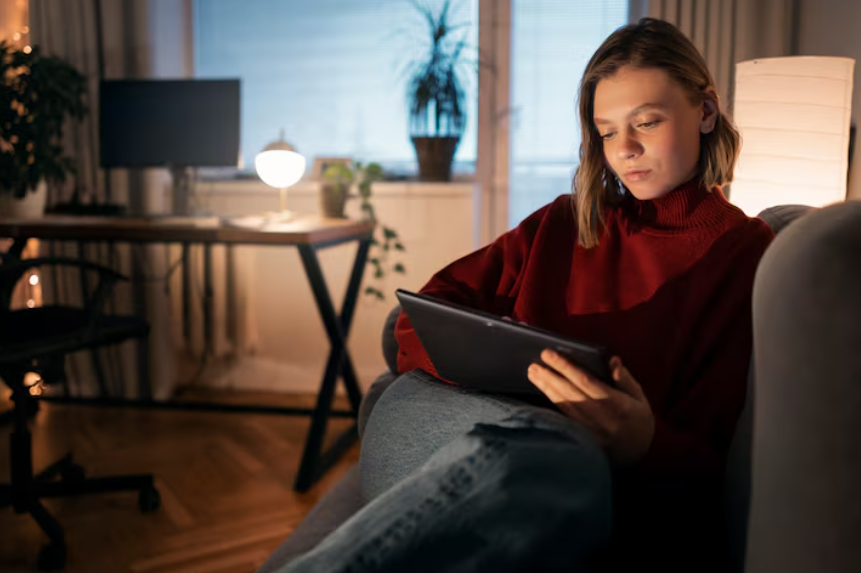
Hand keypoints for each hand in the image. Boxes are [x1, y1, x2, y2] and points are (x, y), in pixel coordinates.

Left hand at [527, 350, 654, 465]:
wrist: (639, 455)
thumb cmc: (639, 422)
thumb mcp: (639, 398)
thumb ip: (625, 379)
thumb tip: (613, 361)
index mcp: (614, 403)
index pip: (584, 380)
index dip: (564, 366)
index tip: (549, 354)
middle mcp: (599, 416)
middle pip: (568, 392)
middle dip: (549, 376)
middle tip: (533, 364)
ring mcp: (589, 429)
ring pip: (563, 405)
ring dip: (546, 388)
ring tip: (533, 374)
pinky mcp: (582, 438)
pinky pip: (564, 418)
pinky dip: (551, 405)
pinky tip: (542, 394)